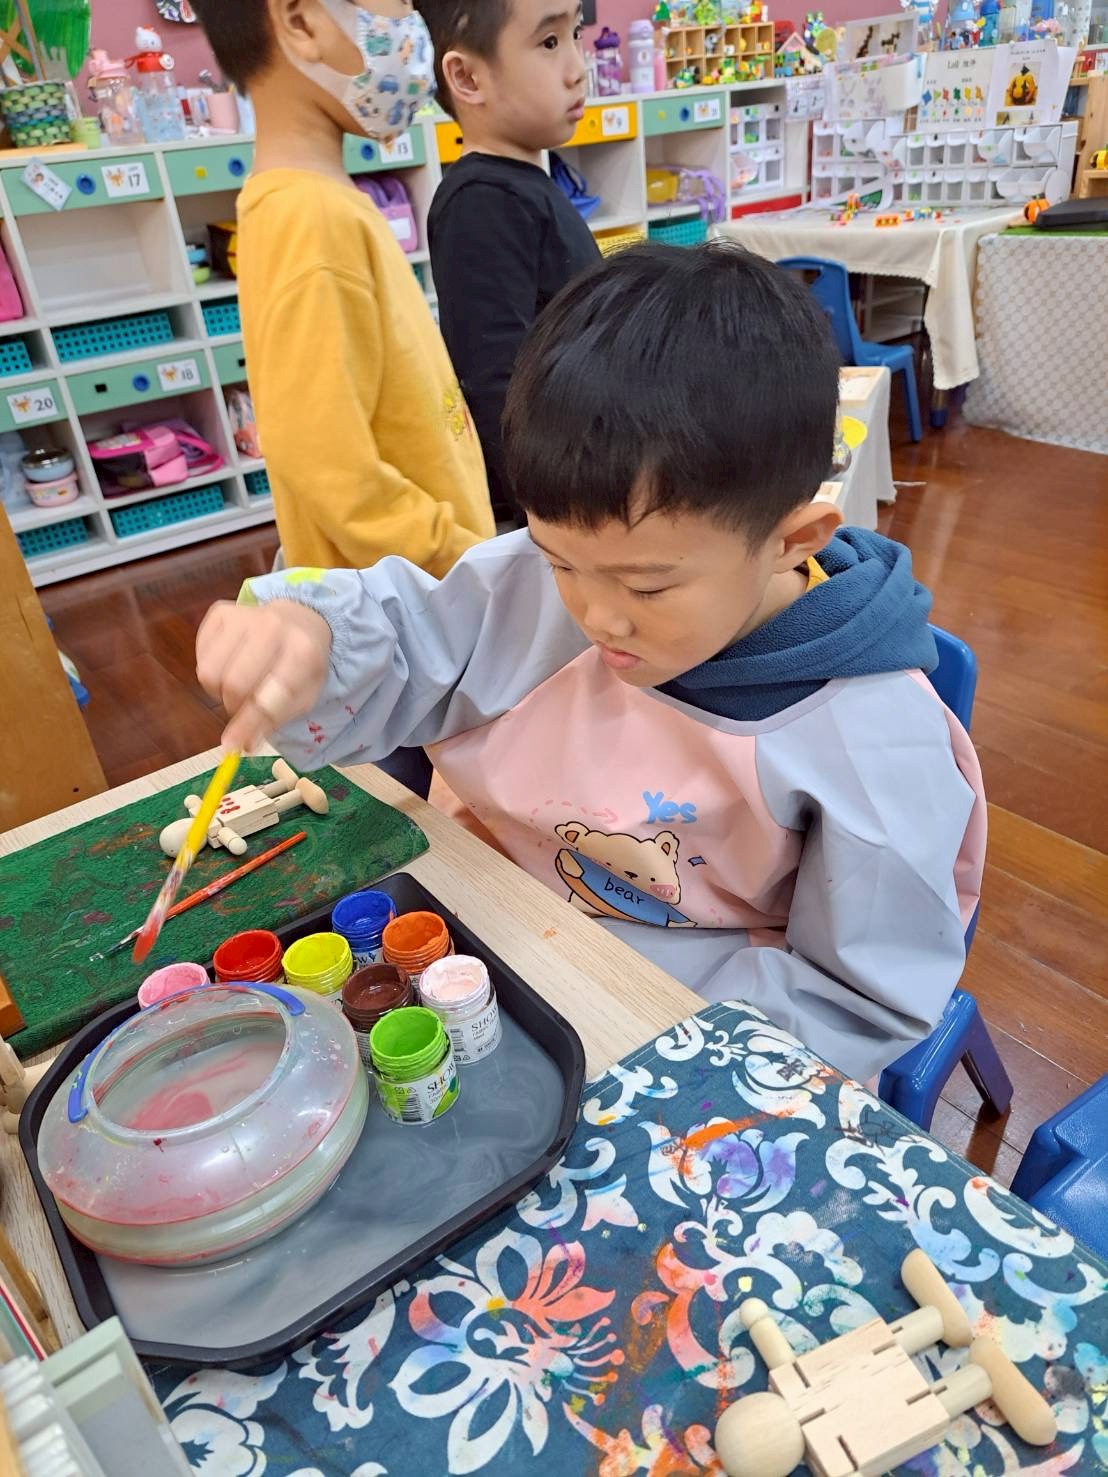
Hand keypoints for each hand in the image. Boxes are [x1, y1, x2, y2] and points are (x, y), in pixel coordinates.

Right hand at [196, 600, 332, 752]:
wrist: (299, 619)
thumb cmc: (301, 664)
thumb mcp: (302, 696)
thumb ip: (271, 722)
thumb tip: (237, 746)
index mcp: (302, 651)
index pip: (267, 695)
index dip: (248, 723)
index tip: (234, 745)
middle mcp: (272, 627)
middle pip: (232, 683)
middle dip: (233, 706)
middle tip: (242, 709)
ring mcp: (243, 615)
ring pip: (209, 671)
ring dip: (218, 690)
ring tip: (238, 686)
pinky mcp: (220, 612)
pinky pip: (200, 655)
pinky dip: (211, 670)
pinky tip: (231, 663)